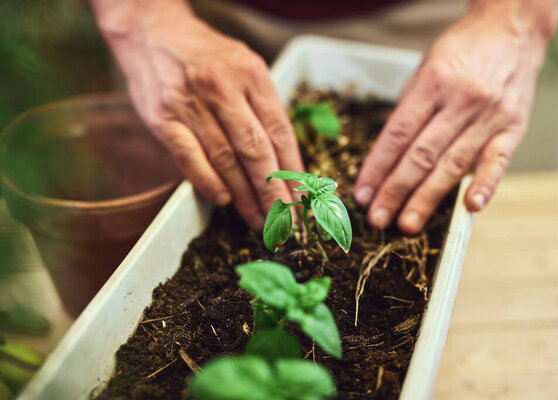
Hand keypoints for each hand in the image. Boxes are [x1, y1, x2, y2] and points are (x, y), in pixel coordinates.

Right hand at [96, 2, 303, 229]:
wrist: (151, 32)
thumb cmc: (205, 56)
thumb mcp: (243, 66)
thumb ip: (262, 106)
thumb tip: (284, 159)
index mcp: (251, 73)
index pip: (280, 130)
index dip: (293, 169)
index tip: (302, 197)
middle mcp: (222, 86)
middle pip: (256, 150)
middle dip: (274, 191)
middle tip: (285, 220)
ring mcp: (191, 103)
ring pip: (226, 159)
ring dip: (244, 195)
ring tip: (258, 219)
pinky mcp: (163, 118)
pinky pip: (190, 158)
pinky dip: (208, 182)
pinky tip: (223, 200)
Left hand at [354, 1, 557, 233]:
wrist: (512, 28)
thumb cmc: (461, 50)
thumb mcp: (424, 68)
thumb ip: (410, 109)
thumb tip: (387, 154)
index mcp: (433, 83)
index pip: (397, 135)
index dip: (376, 168)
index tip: (362, 194)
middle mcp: (461, 101)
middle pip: (421, 155)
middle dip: (395, 191)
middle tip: (377, 219)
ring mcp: (489, 116)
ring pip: (452, 164)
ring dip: (427, 198)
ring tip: (407, 224)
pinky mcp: (513, 127)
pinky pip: (498, 160)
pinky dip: (484, 185)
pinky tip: (470, 208)